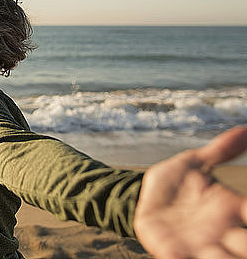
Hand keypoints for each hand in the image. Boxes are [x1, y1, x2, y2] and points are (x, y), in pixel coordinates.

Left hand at [134, 126, 246, 257]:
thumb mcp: (193, 163)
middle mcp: (221, 231)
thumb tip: (245, 129)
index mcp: (230, 209)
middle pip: (245, 247)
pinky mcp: (174, 253)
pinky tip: (191, 257)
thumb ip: (220, 150)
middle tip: (245, 243)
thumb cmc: (172, 183)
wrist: (138, 199)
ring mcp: (199, 245)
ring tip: (222, 254)